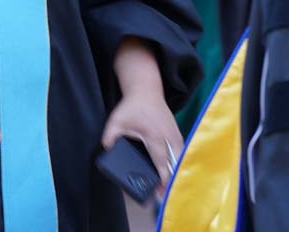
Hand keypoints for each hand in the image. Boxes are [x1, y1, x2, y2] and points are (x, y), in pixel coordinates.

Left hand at [102, 39, 182, 196]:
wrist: (146, 90)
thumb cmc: (131, 107)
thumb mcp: (116, 120)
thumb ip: (109, 137)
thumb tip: (107, 151)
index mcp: (155, 136)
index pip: (161, 162)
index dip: (163, 179)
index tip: (161, 192)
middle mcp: (169, 137)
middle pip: (175, 164)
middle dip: (171, 181)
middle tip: (163, 196)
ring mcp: (176, 136)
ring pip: (180, 160)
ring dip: (175, 174)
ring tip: (167, 189)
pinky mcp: (177, 135)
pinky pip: (180, 153)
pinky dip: (178, 165)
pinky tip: (172, 175)